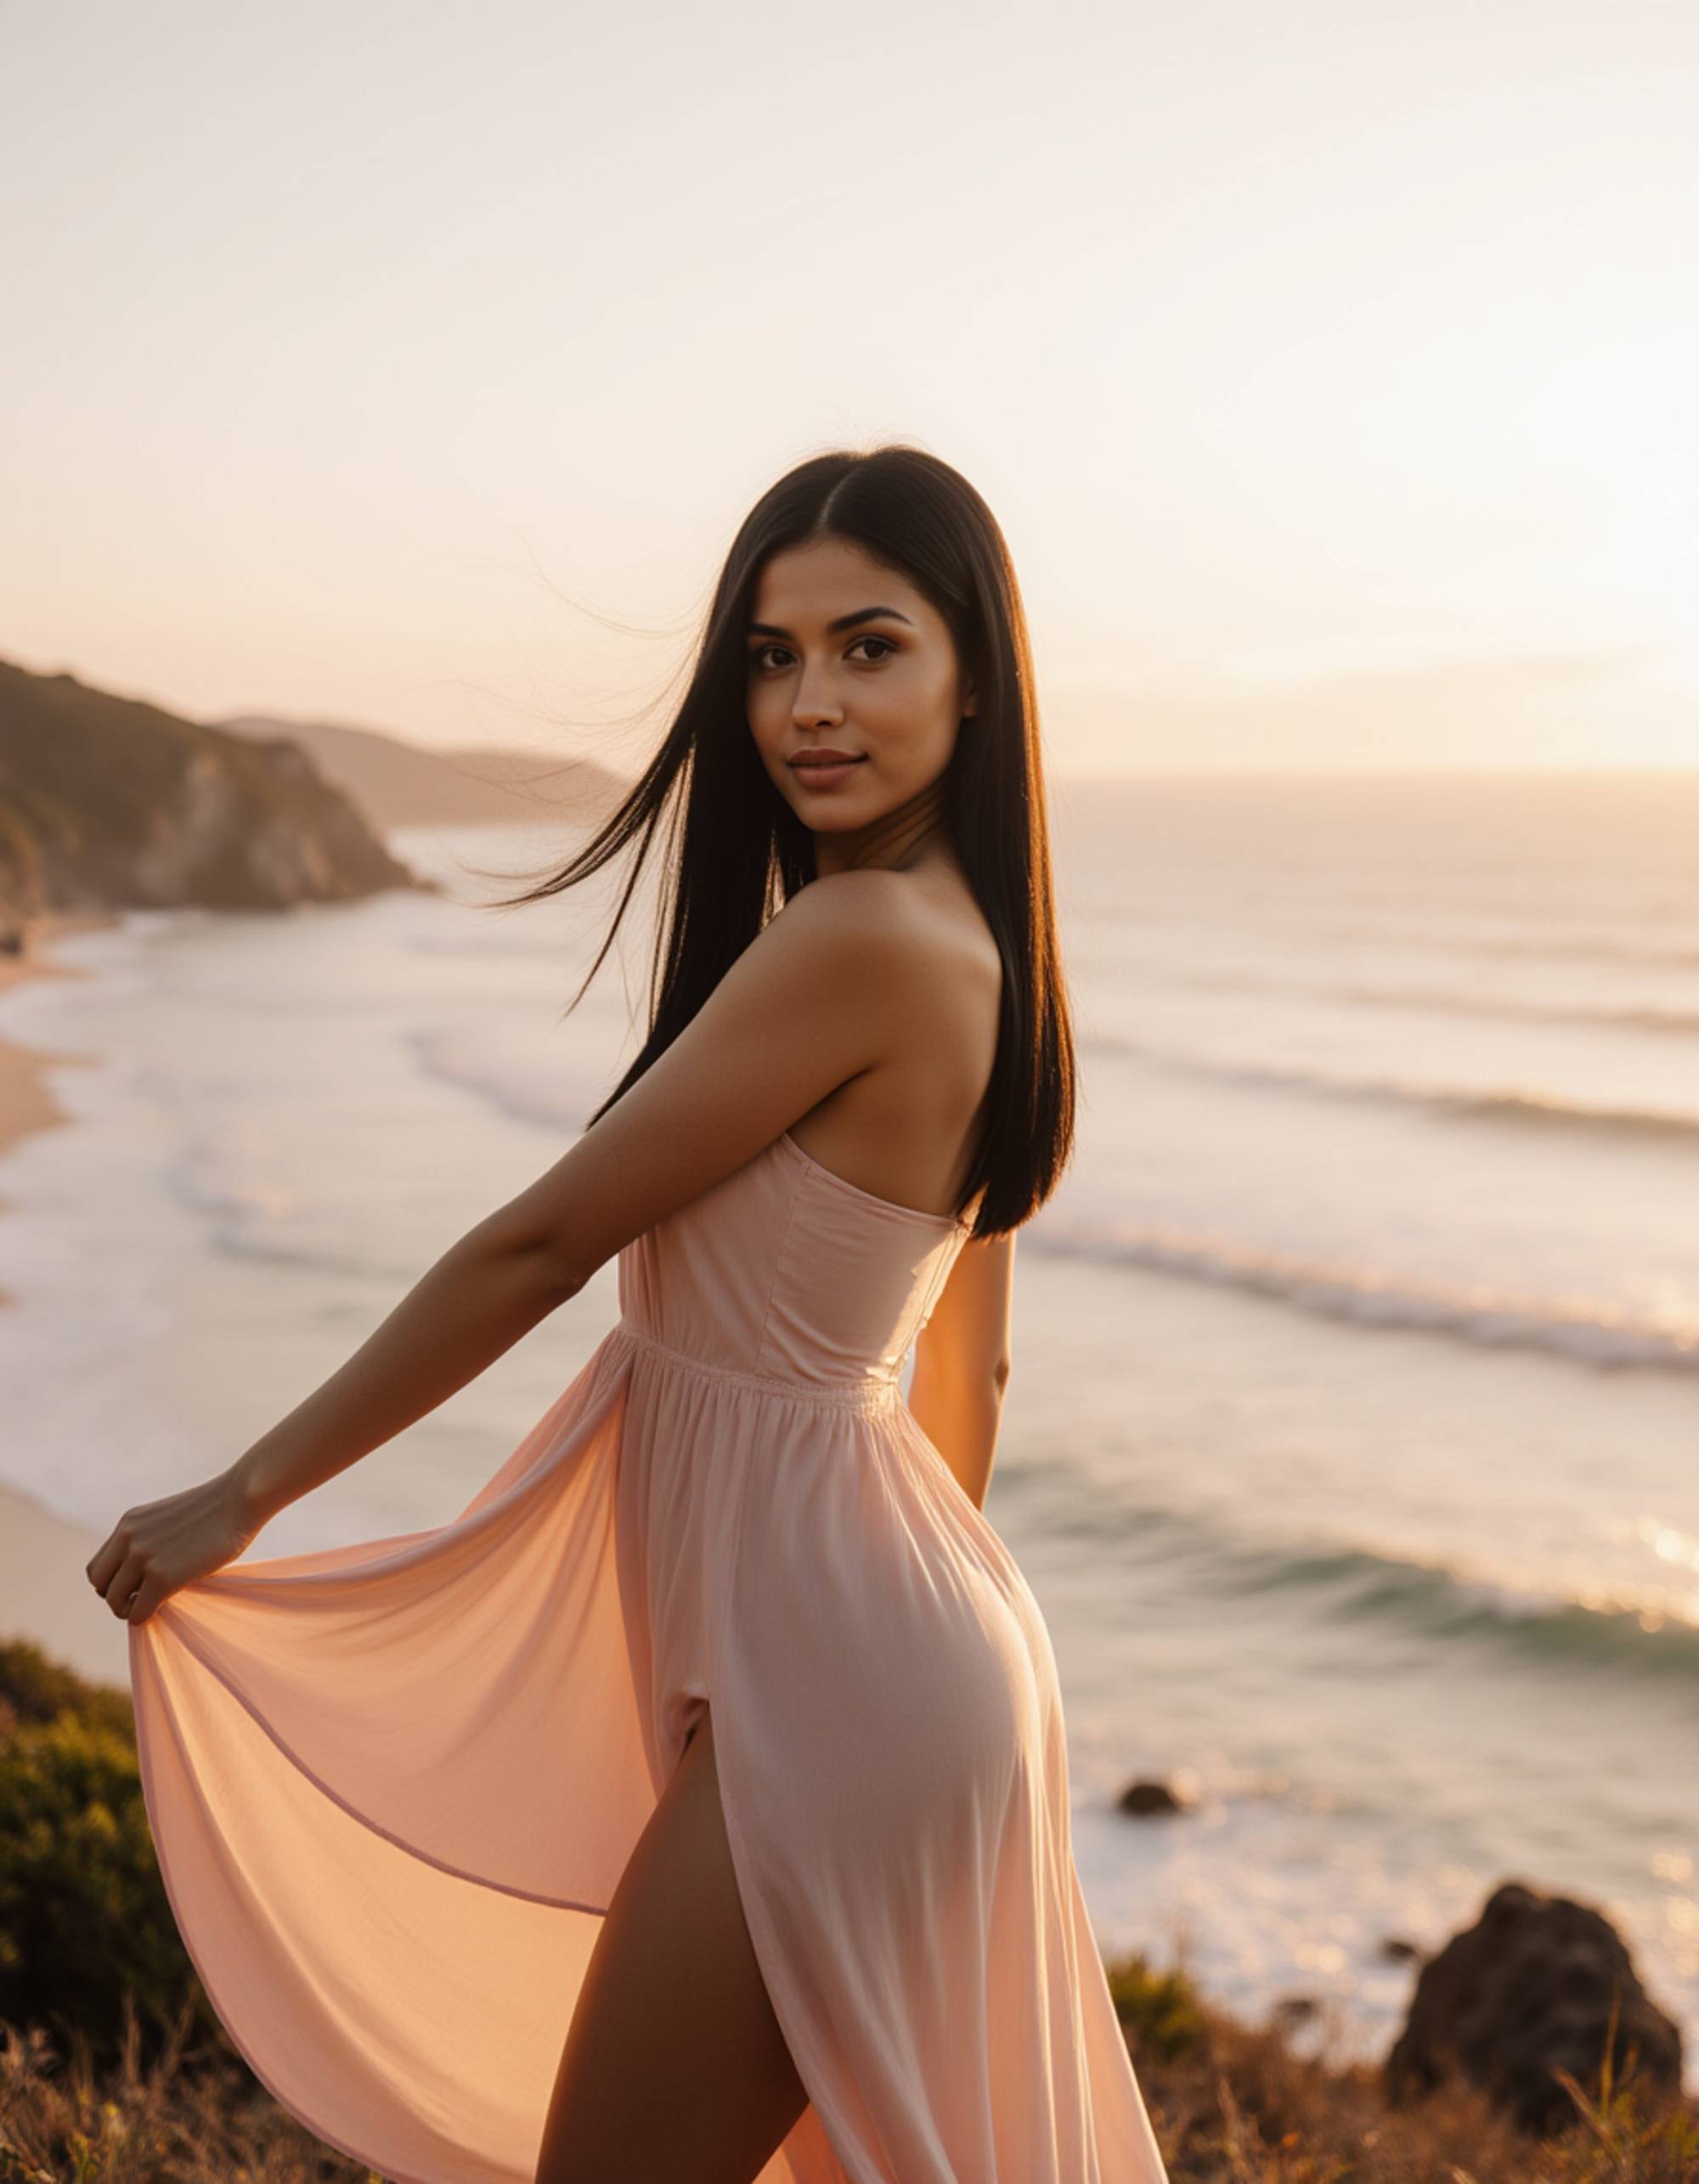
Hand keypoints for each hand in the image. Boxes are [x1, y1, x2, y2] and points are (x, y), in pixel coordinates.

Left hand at [86, 1470, 260, 1625]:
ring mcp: (143, 1558)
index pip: (98, 1566)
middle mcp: (128, 1540)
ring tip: (151, 1605)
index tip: (134, 1586)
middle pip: (100, 1584)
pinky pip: (138, 1612)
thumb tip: (142, 1574)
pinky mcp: (162, 1577)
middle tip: (140, 1599)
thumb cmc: (216, 1511)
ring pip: (115, 1601)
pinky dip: (145, 1617)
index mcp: (128, 1524)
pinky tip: (162, 1609)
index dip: (112, 1582)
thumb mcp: (167, 1520)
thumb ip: (148, 1541)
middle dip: (117, 1597)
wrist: (240, 1500)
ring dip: (130, 1609)